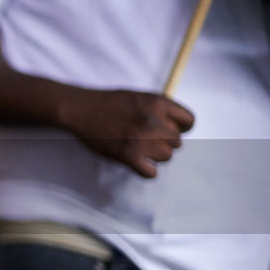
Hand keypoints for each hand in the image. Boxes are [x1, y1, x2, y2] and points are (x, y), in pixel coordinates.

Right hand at [58, 88, 194, 177]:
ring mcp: (141, 138)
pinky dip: (145, 171)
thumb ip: (159, 109)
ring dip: (154, 156)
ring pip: (166, 157)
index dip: (180, 128)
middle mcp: (153, 120)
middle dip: (163, 142)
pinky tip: (136, 164)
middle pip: (177, 142)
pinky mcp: (127, 154)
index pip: (189, 121)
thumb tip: (176, 125)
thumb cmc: (108, 103)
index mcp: (158, 103)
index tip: (167, 130)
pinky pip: (150, 173)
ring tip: (138, 149)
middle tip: (145, 140)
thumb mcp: (139, 97)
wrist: (79, 109)